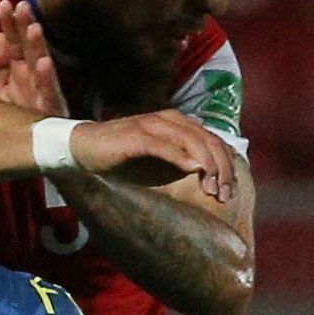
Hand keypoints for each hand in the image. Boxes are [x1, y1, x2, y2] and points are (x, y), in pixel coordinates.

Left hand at [0, 0, 68, 115]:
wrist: (41, 150)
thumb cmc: (23, 116)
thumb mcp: (6, 88)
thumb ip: (1, 63)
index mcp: (21, 70)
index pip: (15, 42)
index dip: (10, 24)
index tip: (4, 3)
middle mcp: (34, 77)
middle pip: (28, 47)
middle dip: (25, 26)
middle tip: (21, 5)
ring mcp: (44, 92)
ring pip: (41, 64)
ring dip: (38, 46)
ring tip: (34, 28)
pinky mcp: (52, 109)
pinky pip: (49, 93)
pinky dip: (46, 78)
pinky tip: (44, 63)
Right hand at [72, 109, 235, 201]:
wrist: (84, 147)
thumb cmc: (123, 158)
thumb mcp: (159, 163)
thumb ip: (183, 164)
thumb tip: (209, 179)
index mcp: (178, 123)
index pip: (213, 141)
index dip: (226, 165)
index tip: (229, 192)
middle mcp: (169, 119)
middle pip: (208, 140)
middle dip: (221, 168)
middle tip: (224, 194)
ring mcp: (152, 125)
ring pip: (191, 140)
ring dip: (206, 164)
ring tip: (212, 187)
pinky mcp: (136, 136)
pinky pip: (163, 145)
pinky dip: (180, 157)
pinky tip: (193, 170)